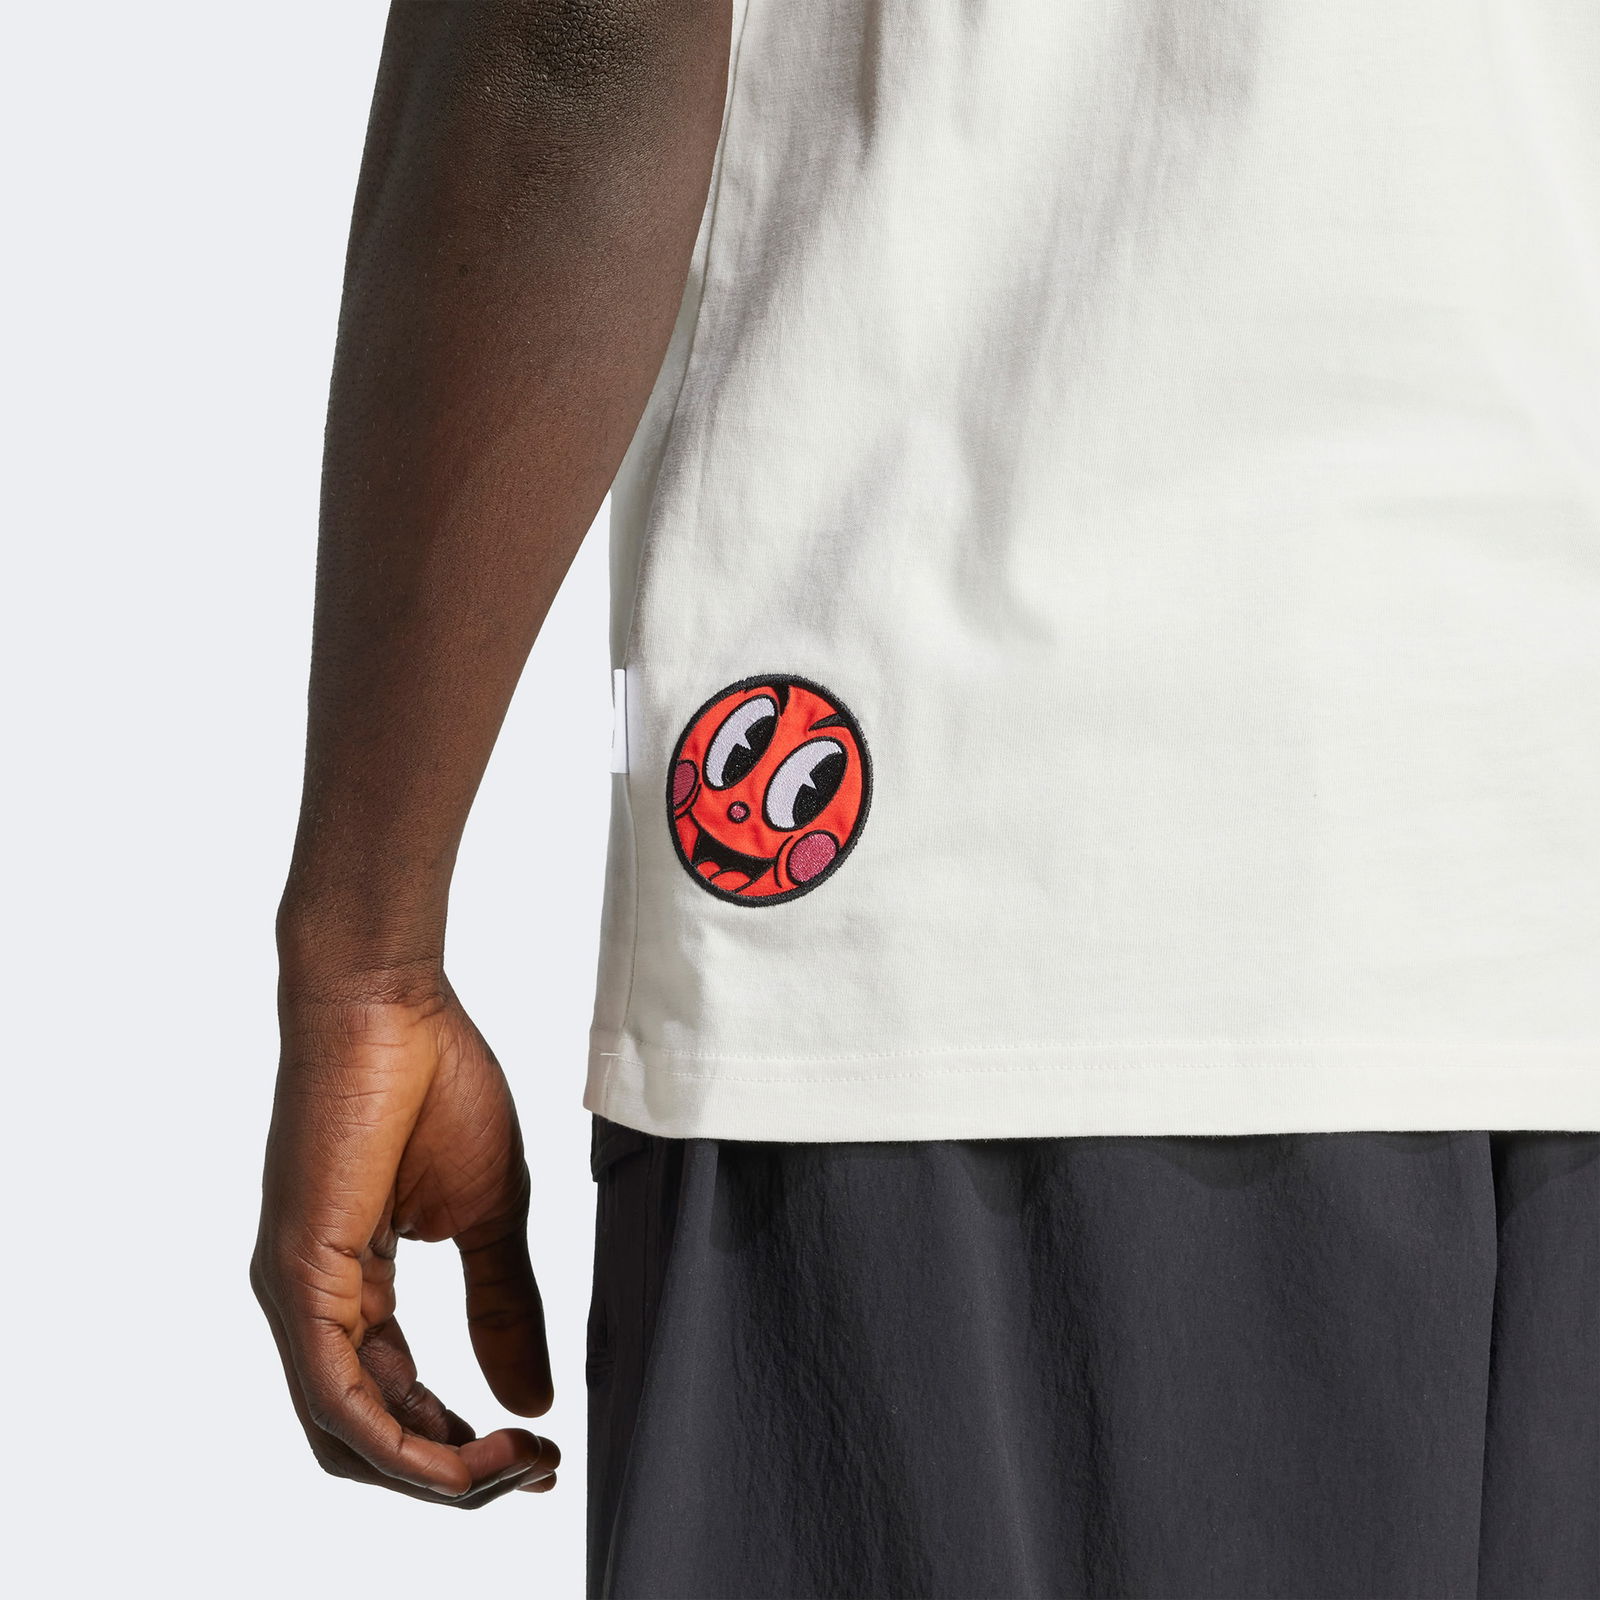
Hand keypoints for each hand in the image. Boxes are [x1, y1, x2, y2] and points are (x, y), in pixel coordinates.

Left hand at [252, 980, 557, 1505]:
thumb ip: (505, 1306)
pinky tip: (462, 1453)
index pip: (395, 1401)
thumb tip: (530, 1399)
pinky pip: (336, 1397)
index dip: (462, 1445)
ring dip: (434, 1472)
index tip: (537, 1454)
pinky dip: (400, 1443)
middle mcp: (312, 1303)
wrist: (391, 1003)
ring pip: (348, 1436)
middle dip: (451, 1474)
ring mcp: (297, 1294)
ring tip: (511, 1465)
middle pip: (366, 1438)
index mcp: (354, 1285)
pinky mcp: (298, 1278)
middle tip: (531, 1472)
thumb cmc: (437, 1080)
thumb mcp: (490, 1213)